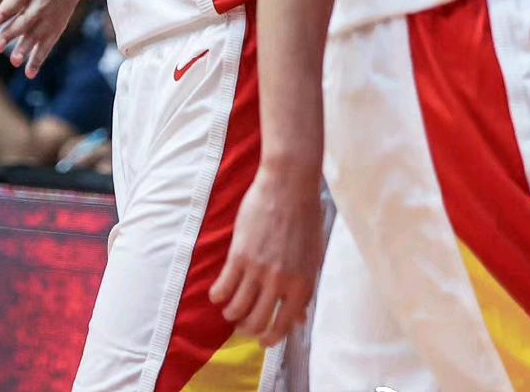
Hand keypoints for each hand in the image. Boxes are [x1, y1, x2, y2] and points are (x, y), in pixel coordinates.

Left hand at [0, 0, 111, 77]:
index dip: (8, 8)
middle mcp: (42, 1)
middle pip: (27, 19)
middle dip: (13, 33)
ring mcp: (50, 16)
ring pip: (37, 35)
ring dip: (26, 49)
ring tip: (14, 60)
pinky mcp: (56, 25)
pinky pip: (48, 44)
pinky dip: (39, 58)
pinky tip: (29, 73)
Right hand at [210, 167, 325, 345]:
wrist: (289, 186)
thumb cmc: (305, 218)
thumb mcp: (312, 257)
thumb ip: (304, 289)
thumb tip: (300, 318)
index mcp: (302, 284)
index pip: (284, 324)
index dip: (271, 338)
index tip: (263, 342)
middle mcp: (280, 282)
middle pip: (257, 320)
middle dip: (247, 328)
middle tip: (242, 326)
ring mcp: (258, 269)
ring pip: (238, 307)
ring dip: (231, 314)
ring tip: (229, 311)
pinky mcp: (239, 255)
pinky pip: (224, 286)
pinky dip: (218, 295)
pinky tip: (217, 296)